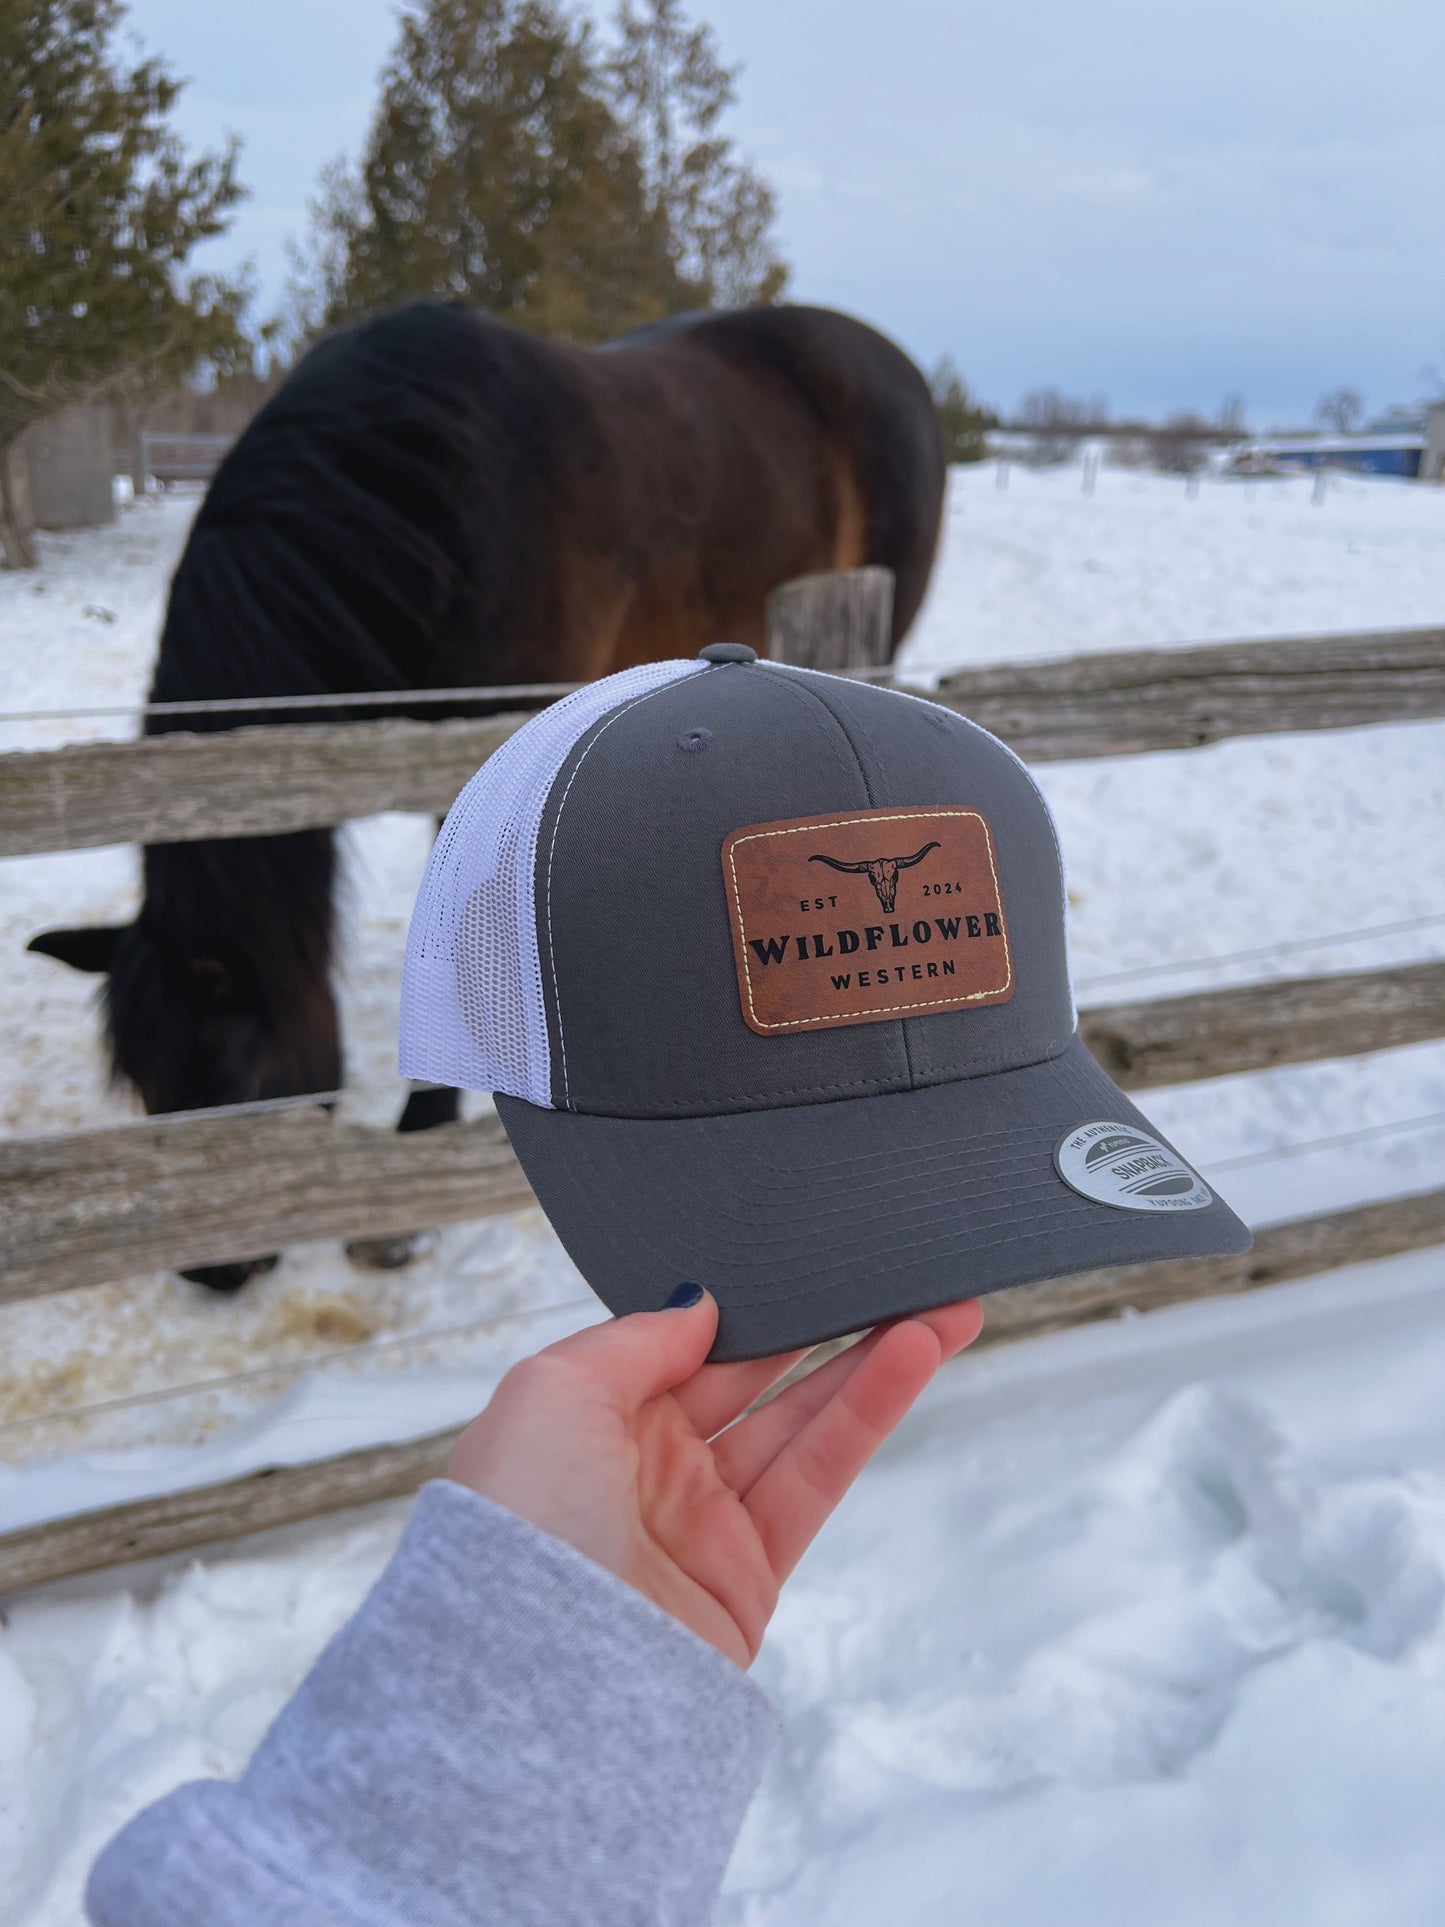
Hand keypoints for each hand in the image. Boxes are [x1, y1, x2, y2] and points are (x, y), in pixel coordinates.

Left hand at [447, 1290, 983, 1667]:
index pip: (681, 1345)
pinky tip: (912, 1358)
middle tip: (892, 1273)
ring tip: (941, 1308)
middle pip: (753, 1377)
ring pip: (801, 1421)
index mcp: (587, 1419)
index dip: (744, 1304)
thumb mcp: (554, 1390)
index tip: (798, 1257)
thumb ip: (636, 1338)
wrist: (543, 1675)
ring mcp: (699, 1522)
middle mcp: (643, 1466)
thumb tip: (700, 1306)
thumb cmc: (522, 1523)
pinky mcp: (748, 1574)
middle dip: (822, 1326)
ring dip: (871, 1362)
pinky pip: (819, 1476)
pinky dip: (870, 1415)